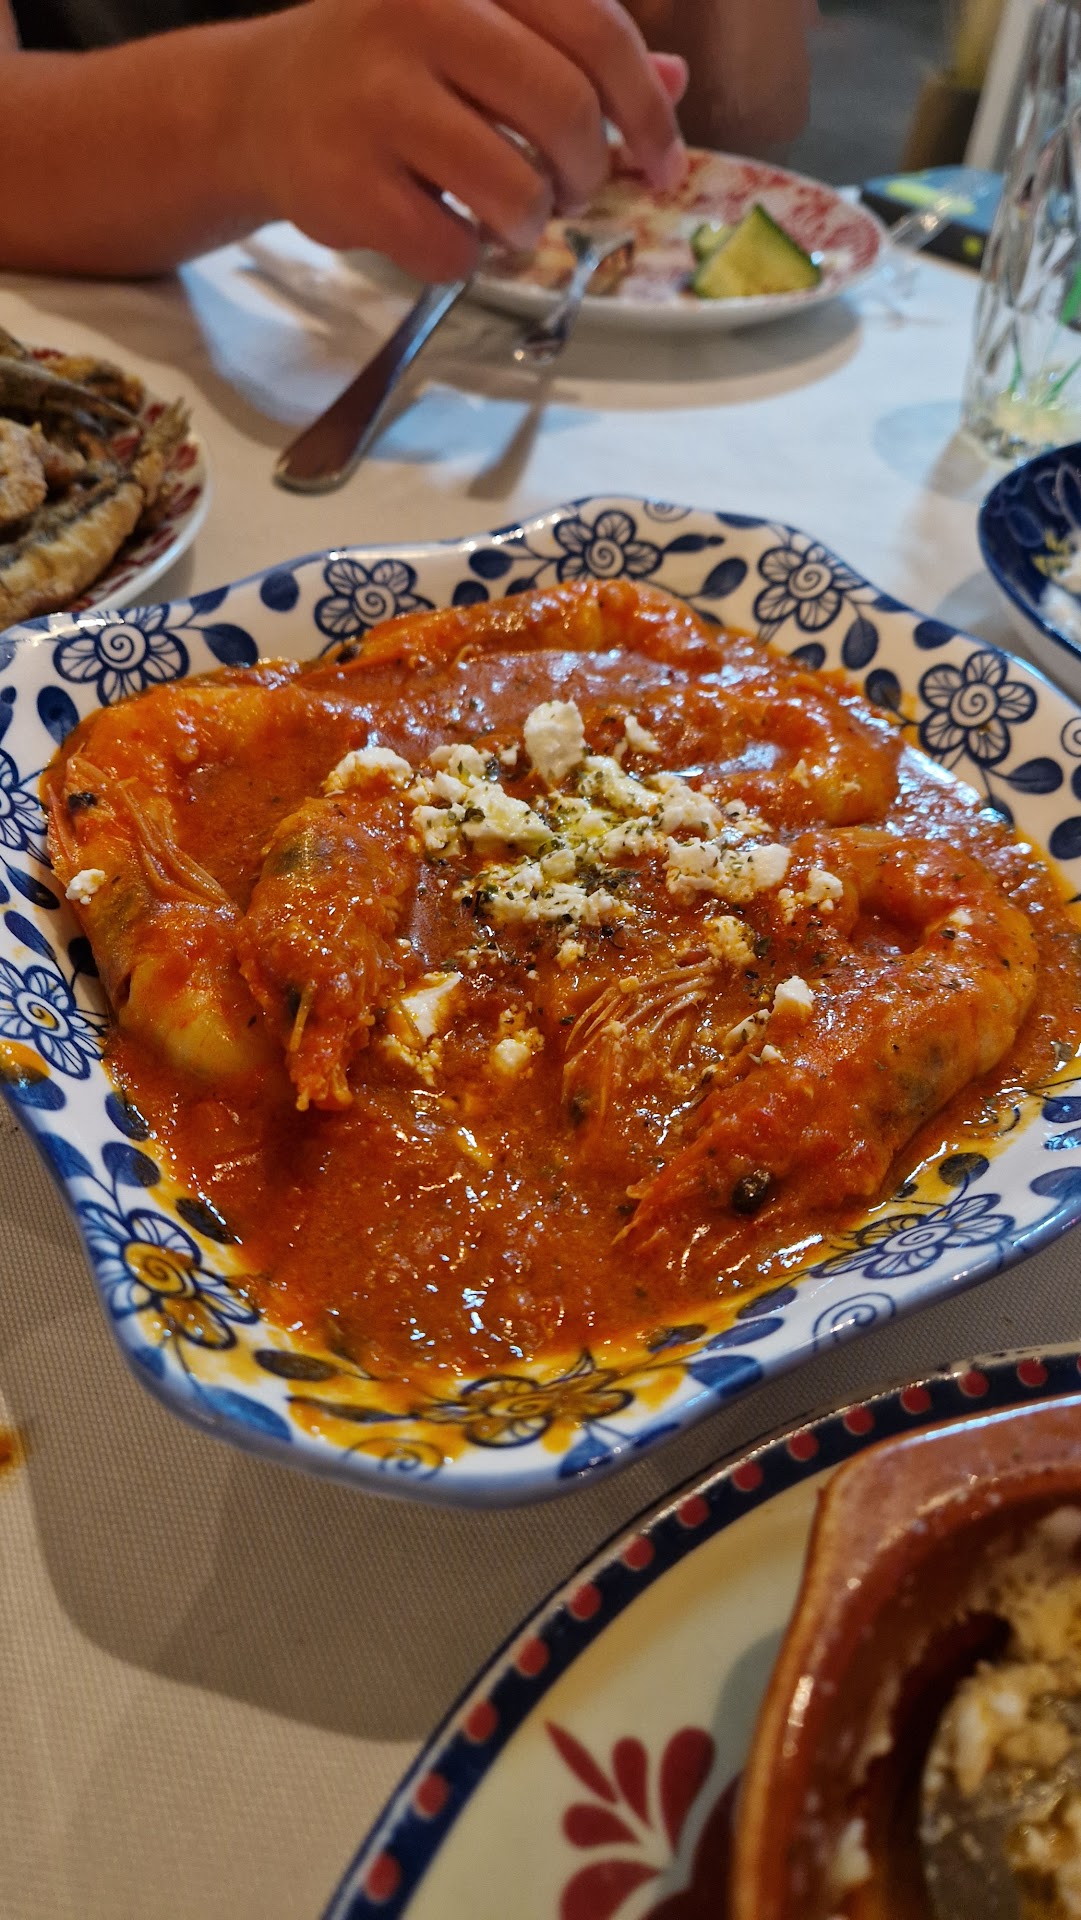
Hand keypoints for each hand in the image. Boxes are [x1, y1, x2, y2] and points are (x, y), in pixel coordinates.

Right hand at [246, 0, 685, 280]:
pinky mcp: (348, 184)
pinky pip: (452, 249)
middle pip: (565, 111)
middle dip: (586, 171)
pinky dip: (465, 260)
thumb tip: (674, 84)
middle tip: (570, 191)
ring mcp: (376, 99)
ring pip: (515, 190)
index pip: (595, 31)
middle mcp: (420, 13)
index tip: (663, 165)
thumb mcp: (481, 34)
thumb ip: (572, 53)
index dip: (646, 110)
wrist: (259, 105)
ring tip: (508, 219)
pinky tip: (447, 233)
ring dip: (529, 225)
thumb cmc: (391, 68)